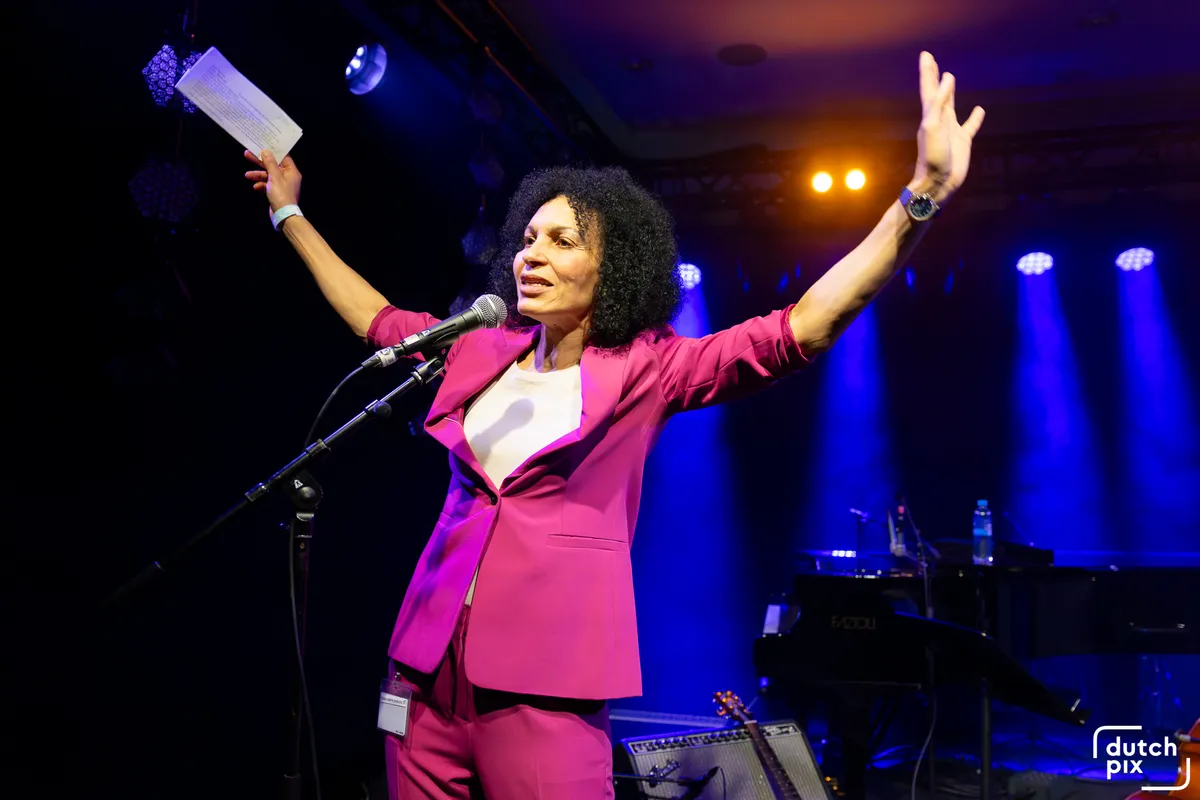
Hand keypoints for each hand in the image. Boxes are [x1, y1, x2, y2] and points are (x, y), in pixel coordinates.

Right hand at [243, 149, 301, 211]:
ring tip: (247, 175)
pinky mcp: (277, 192)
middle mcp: (288, 177)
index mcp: (291, 172)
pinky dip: (261, 185)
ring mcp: (282, 185)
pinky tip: (255, 187)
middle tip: (248, 154)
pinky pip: (268, 185)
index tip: (263, 146)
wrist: (283, 216)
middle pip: (273, 165)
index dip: (272, 152)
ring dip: (258, 175)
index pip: (283, 157)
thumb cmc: (282, 195)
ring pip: (268, 176)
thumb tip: (266, 151)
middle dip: (260, 162)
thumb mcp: (274, 177)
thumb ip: (270, 163)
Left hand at [911, 51, 984, 203]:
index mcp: (930, 115)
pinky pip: (970, 126)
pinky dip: (975, 118)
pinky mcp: (963, 141)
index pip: (929, 88)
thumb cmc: (933, 157)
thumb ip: (940, 103)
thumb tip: (948, 77)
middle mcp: (939, 120)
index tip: (926, 56)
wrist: (937, 183)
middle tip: (930, 60)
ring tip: (951, 77)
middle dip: (934, 76)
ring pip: (952, 105)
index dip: (928, 72)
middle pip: (937, 92)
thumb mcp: (934, 126)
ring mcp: (951, 130)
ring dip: (950, 91)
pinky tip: (980, 110)